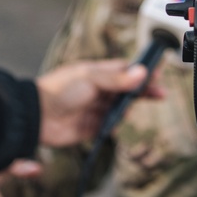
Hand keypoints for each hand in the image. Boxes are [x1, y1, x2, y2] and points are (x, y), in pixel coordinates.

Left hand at [35, 59, 161, 146]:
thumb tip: (142, 72)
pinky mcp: (91, 127)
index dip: (141, 72)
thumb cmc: (59, 90)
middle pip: (127, 90)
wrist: (37, 116)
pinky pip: (110, 126)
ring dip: (126, 109)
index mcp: (97, 72)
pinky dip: (115, 125)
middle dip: (143, 92)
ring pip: (120, 109)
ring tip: (124, 110)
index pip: (125, 70)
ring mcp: (95, 108)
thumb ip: (117, 79)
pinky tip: (114, 124)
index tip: (157, 73)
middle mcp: (98, 90)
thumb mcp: (91, 79)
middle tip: (160, 94)